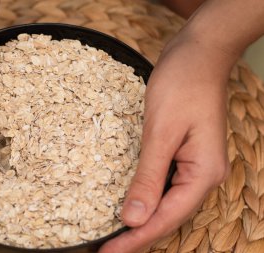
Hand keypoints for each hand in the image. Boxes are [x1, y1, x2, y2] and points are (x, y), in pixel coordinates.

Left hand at [99, 30, 233, 252]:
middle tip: (105, 249)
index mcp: (203, 175)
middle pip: (168, 217)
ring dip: (140, 221)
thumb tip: (134, 219)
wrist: (197, 55)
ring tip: (113, 236)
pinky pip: (164, 187)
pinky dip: (145, 199)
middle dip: (137, 236)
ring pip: (165, 205)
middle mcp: (203, 177)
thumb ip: (149, 177)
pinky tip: (128, 205)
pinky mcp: (182, 156)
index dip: (136, 240)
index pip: (166, 218)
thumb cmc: (182, 86)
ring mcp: (194, 167)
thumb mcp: (161, 133)